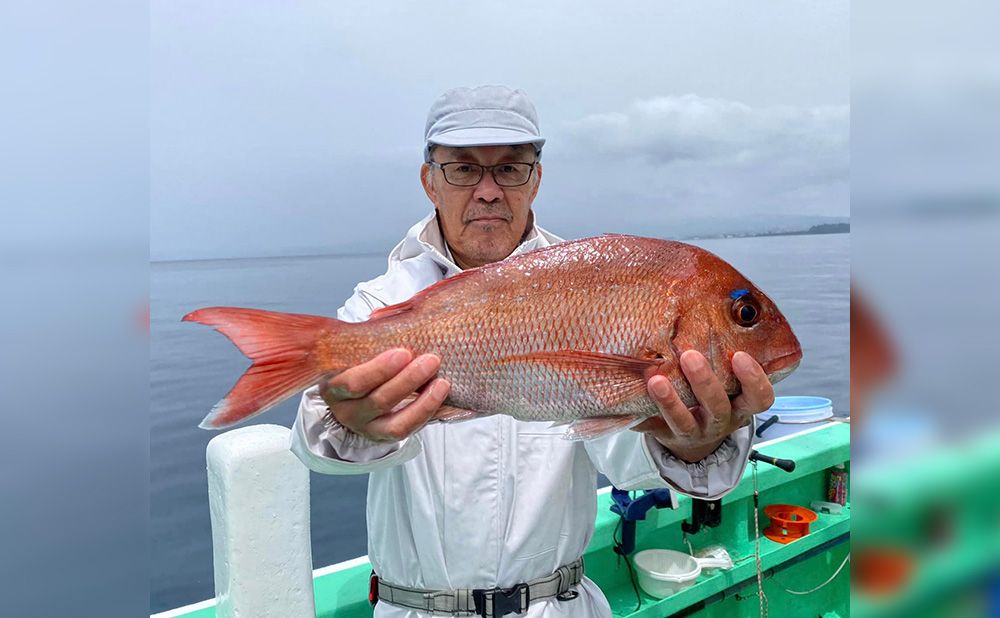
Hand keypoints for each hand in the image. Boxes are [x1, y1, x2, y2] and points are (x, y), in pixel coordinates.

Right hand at [319, 348, 450, 441]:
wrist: (358, 392)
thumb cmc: (361, 363)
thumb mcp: (356, 352)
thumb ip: (367, 339)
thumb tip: (382, 317)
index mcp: (333, 386)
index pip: (352, 383)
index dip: (379, 369)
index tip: (403, 352)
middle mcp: (346, 411)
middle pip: (377, 401)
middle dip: (407, 380)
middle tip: (431, 360)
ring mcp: (367, 428)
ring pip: (395, 423)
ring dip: (423, 401)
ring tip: (442, 381)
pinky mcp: (385, 436)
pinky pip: (408, 431)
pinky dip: (426, 413)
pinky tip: (440, 395)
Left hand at [633, 350, 774, 462]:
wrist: (692, 434)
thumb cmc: (712, 391)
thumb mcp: (726, 375)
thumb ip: (725, 347)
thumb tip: (725, 303)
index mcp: (740, 403)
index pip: (759, 397)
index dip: (753, 379)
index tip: (739, 355)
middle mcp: (720, 420)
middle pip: (718, 407)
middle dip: (704, 382)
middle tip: (689, 355)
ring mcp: (693, 431)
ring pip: (684, 422)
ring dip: (670, 401)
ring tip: (655, 379)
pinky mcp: (667, 436)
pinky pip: (654, 428)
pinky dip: (643, 415)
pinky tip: (633, 400)